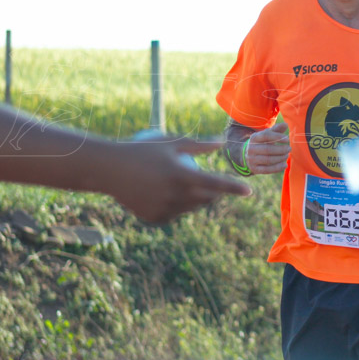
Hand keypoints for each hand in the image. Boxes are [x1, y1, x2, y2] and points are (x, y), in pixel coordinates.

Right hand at [111, 136, 251, 222]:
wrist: (109, 169)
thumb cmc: (142, 149)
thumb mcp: (172, 142)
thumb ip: (199, 145)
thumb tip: (223, 143)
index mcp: (182, 176)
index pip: (216, 184)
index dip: (234, 188)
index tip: (249, 191)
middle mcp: (175, 196)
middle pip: (206, 199)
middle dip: (214, 193)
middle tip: (210, 182)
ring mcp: (164, 209)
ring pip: (191, 208)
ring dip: (196, 200)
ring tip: (187, 185)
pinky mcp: (154, 218)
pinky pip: (174, 214)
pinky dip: (176, 206)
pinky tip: (168, 194)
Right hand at [245, 122, 290, 174]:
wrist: (249, 155)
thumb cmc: (262, 142)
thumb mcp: (267, 134)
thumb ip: (276, 129)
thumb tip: (286, 125)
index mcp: (254, 138)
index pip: (266, 136)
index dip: (277, 137)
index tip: (287, 139)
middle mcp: (251, 149)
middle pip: (267, 149)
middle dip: (281, 149)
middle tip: (289, 149)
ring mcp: (251, 160)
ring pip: (268, 160)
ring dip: (280, 158)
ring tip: (287, 155)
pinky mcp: (254, 169)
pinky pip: (267, 170)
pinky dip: (277, 168)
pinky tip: (285, 165)